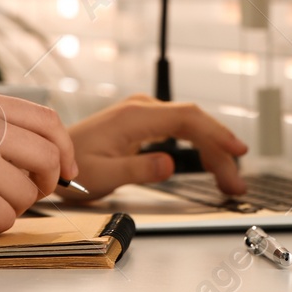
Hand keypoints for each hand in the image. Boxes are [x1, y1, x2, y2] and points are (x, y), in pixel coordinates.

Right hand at [0, 91, 79, 244]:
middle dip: (47, 182)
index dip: (64, 148)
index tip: (68, 170)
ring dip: (8, 207)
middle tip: (31, 194)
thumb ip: (0, 133)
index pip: (46, 120)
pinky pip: (6, 220)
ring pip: (28, 193)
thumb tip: (57, 157)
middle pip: (49, 156)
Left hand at [60, 94, 247, 202]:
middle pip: (195, 123)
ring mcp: (145, 114)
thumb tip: (168, 165)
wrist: (54, 156)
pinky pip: (182, 129)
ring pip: (191, 126)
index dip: (216, 133)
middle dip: (220, 151)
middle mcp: (142, 109)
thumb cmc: (74, 168)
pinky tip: (211, 163)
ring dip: (213, 150)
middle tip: (235, 182)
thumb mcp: (104, 175)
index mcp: (134, 117)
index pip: (187, 118)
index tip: (236, 150)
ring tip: (229, 179)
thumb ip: (138, 169)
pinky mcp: (145, 123)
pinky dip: (199, 146)